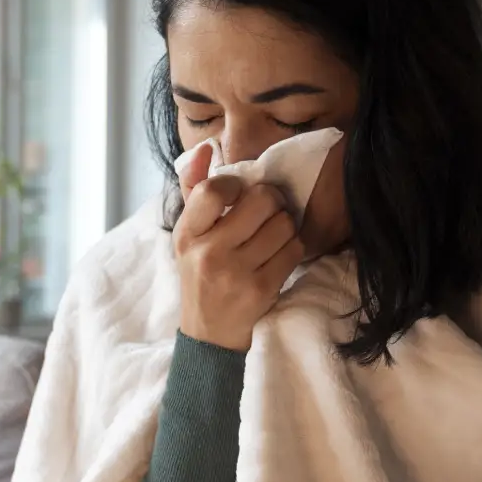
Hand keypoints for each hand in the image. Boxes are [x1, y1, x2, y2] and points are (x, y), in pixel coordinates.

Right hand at [174, 141, 305, 352]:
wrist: (208, 335)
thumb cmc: (201, 276)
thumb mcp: (189, 236)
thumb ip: (194, 188)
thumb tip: (206, 146)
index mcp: (186, 234)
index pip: (214, 190)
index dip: (238, 183)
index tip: (241, 193)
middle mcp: (208, 253)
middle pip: (261, 201)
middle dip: (272, 201)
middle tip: (269, 210)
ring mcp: (236, 273)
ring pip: (283, 225)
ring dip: (285, 226)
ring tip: (274, 235)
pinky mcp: (261, 290)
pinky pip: (294, 250)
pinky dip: (293, 249)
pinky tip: (280, 256)